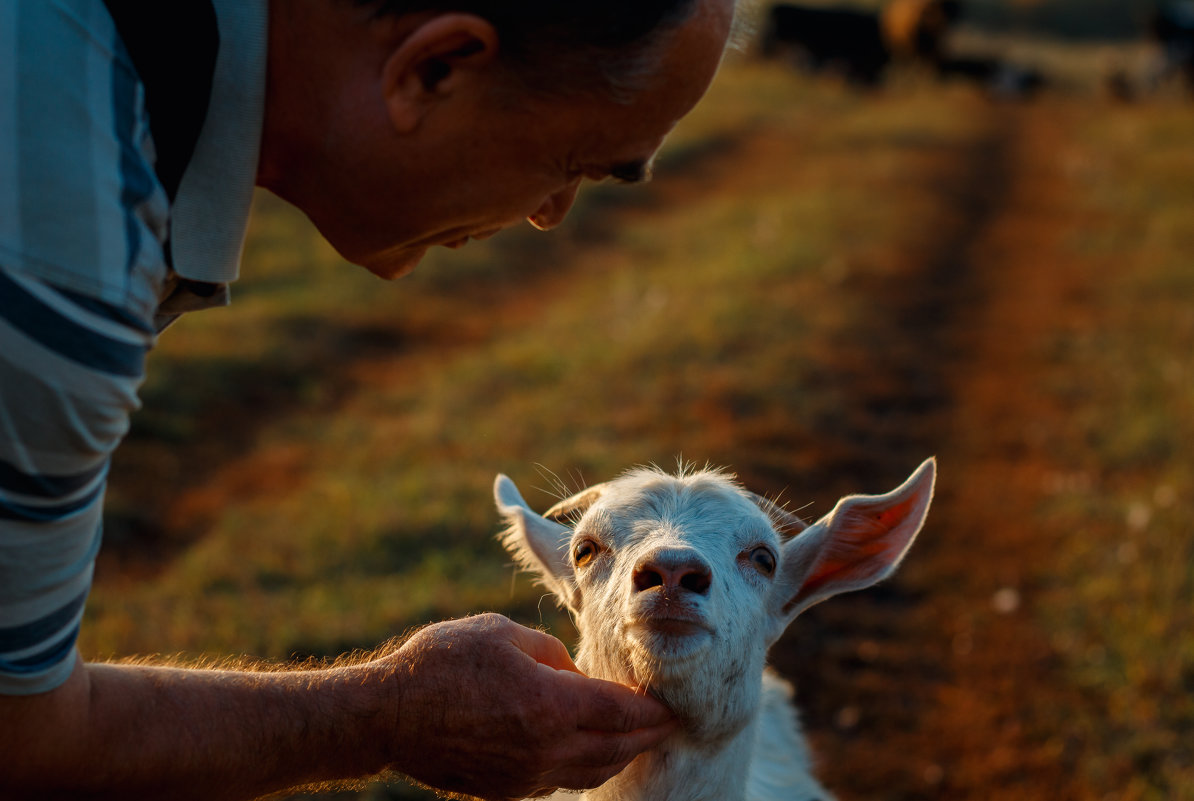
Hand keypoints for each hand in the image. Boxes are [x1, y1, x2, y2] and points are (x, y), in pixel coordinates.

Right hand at [378, 613, 675, 799]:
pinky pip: (560, 779)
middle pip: (615, 749)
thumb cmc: (441, 662)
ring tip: (636, 740)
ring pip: (591, 772)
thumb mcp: (502, 634)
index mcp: (549, 705)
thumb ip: (552, 654)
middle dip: (647, 737)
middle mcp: (544, 749)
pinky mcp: (507, 790)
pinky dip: (585, 766)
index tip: (672, 703)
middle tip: (669, 724)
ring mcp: (525, 776)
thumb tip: (577, 673)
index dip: (652, 709)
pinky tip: (588, 750)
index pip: (621, 712)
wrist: (386, 716)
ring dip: (620, 757)